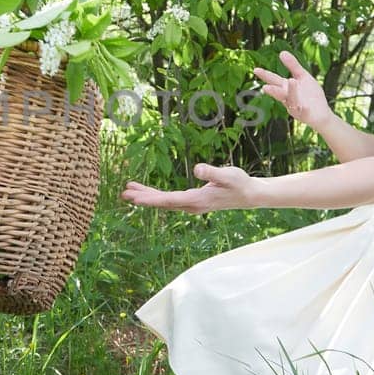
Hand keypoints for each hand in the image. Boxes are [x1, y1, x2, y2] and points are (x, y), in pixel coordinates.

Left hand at [121, 162, 258, 213]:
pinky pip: (170, 199)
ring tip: (129, 191)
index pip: (168, 200)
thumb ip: (212, 172)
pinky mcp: (193, 201)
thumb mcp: (228, 175)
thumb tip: (197, 168)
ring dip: (147, 196)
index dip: (150, 199)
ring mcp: (191, 205)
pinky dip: (157, 195)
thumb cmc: (240, 183)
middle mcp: (191, 206)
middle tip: (123, 193)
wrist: (250, 194)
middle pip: (162, 203)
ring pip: (164, 202)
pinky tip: (148, 191)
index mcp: (196, 200)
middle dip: (143, 198)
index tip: (134, 199)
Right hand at [253, 50, 333, 130]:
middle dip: (273, 90)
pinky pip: (303, 112)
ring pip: (290, 100)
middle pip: (278, 93)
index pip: (274, 80)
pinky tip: (304, 106)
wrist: (322, 113)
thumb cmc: (311, 95)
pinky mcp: (305, 114)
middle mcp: (287, 97)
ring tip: (292, 80)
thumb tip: (281, 52)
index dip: (265, 75)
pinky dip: (302, 109)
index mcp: (286, 87)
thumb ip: (293, 65)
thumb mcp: (303, 76)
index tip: (256, 70)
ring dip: (291, 92)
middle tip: (265, 87)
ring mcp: (295, 107)